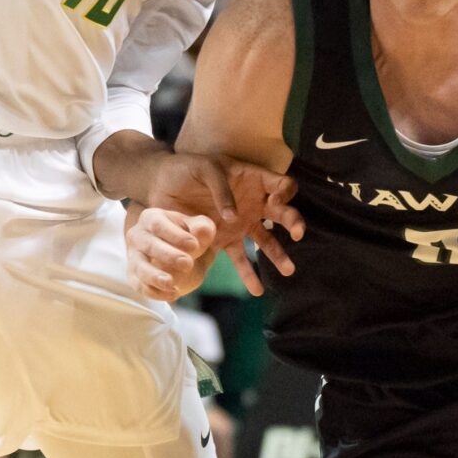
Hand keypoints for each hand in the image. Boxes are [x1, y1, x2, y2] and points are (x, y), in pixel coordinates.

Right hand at [125, 205, 216, 301]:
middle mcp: (138, 236)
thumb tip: (202, 232)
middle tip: (188, 263)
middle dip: (168, 255)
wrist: (183, 256)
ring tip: (171, 283)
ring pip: (140, 268)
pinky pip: (140, 286)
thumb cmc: (189, 237)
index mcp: (151, 218)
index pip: (158, 224)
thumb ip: (203, 228)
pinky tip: (173, 294)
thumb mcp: (201, 229)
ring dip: (155, 276)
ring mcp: (134, 257)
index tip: (194, 245)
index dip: (175, 235)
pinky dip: (155, 292)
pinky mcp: (135, 277)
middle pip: (149, 245)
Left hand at [134, 151, 302, 294]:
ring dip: (278, 255)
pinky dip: (248, 274)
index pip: (282, 185)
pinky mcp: (224, 240)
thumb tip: (234, 217)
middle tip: (298, 234)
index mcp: (252, 179)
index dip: (285, 193)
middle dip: (293, 223)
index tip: (275, 202)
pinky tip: (256, 290)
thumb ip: (221, 188)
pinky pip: (240, 258)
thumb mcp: (205, 168)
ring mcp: (241, 223)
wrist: (160, 186)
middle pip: (282, 213)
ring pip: (267, 241)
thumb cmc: (185, 168)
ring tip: (288, 270)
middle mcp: (253, 203)